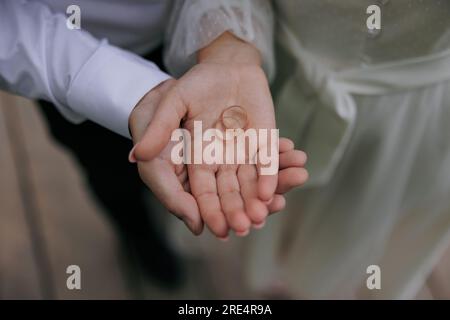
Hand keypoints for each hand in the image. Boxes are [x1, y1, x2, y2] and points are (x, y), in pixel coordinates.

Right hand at [129, 80, 306, 237]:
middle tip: (245, 227)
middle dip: (236, 210)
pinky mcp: (264, 139)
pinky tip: (274, 190)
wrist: (223, 66)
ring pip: (252, 181)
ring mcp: (245, 151)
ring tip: (266, 212)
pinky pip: (268, 159)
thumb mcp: (170, 104)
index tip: (216, 228)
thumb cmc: (192, 86)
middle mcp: (222, 160)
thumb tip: (136, 156)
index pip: (202, 190)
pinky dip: (271, 174)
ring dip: (258, 198)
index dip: (208, 209)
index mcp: (198, 159)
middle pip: (230, 191)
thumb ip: (158, 130)